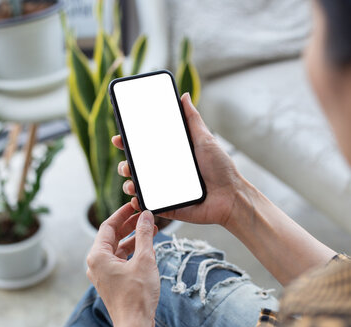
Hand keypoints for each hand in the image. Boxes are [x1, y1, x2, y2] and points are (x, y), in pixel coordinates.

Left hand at [86, 203, 159, 326]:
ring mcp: (103, 274)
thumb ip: (144, 235)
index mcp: (97, 256)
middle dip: (129, 225)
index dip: (122, 214)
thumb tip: (145, 216)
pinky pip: (121, 260)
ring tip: (151, 230)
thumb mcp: (144, 259)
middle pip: (112, 236)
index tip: (134, 205)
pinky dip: (133, 252)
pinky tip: (147, 249)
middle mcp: (96, 264)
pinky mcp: (112, 282)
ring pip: (117, 249)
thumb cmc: (136, 296)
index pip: (108, 226)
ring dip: (133, 239)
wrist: (135, 325)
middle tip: (145, 216)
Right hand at [112, 93, 243, 226]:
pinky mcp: (168, 206)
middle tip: (126, 164)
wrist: (231, 197)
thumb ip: (192, 119)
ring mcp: (165, 190)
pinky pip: (149, 205)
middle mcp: (165, 172)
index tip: (119, 138)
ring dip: (128, 184)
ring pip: (138, 187)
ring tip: (131, 182)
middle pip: (137, 167)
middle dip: (125, 164)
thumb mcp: (205, 139)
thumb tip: (184, 96)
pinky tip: (136, 198)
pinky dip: (139, 203)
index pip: (145, 148)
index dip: (129, 143)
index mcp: (172, 156)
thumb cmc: (221, 169)